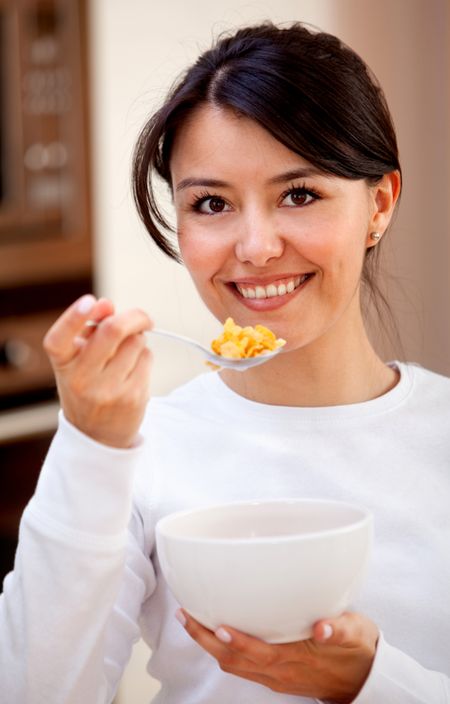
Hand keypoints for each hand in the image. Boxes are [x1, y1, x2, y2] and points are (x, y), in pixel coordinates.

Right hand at [43, 294, 152, 447]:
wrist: (98, 435)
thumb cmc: (88, 386)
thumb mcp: (77, 361)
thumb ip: (89, 330)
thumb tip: (107, 305)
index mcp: (62, 365)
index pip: (59, 339)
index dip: (73, 317)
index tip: (92, 301)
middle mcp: (81, 379)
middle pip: (113, 330)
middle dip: (134, 316)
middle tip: (142, 318)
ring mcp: (108, 390)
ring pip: (136, 342)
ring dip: (138, 339)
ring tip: (127, 355)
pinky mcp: (133, 397)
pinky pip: (147, 358)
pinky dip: (144, 357)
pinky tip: (134, 370)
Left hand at [176, 609, 378, 702]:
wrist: (364, 680)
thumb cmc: (357, 650)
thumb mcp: (357, 633)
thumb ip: (340, 628)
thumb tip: (324, 628)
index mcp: (297, 659)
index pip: (259, 653)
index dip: (237, 642)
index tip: (218, 626)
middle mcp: (280, 671)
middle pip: (234, 661)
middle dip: (206, 640)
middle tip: (186, 615)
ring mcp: (276, 676)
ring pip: (234, 665)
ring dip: (209, 646)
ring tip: (192, 620)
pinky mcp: (275, 675)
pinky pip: (242, 666)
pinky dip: (224, 650)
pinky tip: (217, 632)